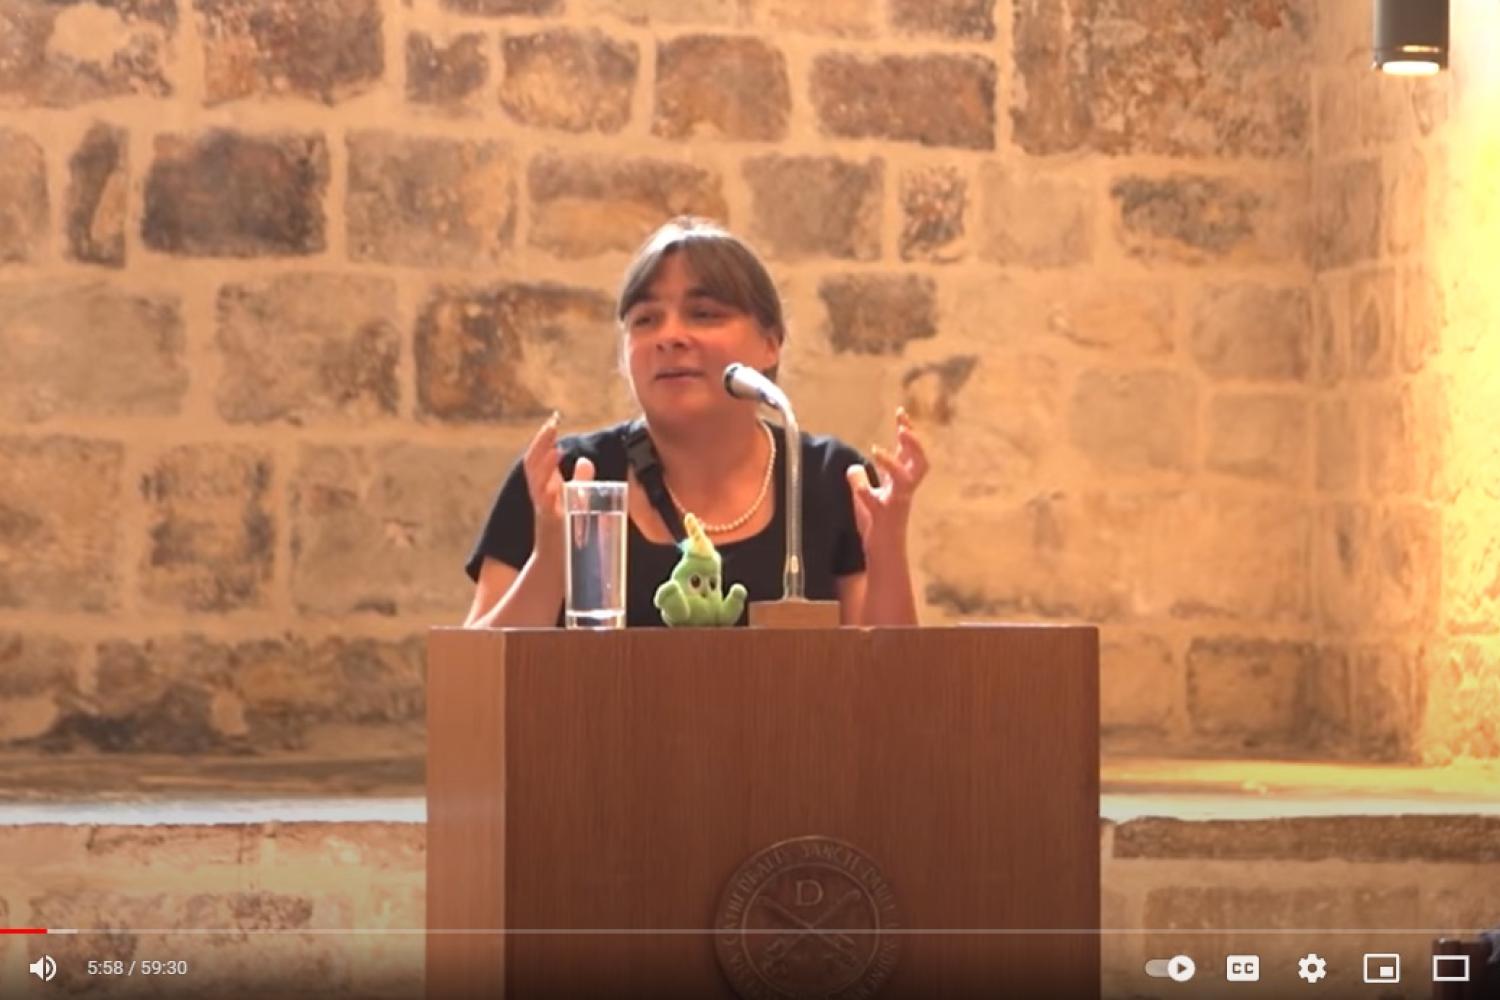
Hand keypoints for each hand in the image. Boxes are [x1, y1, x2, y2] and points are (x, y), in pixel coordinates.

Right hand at [523, 412, 594, 556]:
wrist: (554, 570)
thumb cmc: (566, 537)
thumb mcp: (574, 504)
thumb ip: (579, 482)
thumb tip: (584, 461)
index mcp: (544, 489)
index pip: (539, 458)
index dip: (543, 439)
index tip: (553, 420)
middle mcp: (540, 497)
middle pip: (533, 464)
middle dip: (541, 443)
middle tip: (552, 423)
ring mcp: (543, 510)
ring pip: (536, 481)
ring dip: (543, 461)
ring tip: (553, 442)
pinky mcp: (549, 524)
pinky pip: (544, 504)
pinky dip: (548, 490)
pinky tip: (555, 479)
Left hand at [845, 407, 927, 559]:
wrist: (881, 556)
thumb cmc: (876, 527)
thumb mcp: (865, 498)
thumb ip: (861, 480)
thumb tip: (853, 467)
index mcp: (900, 484)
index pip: (909, 453)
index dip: (908, 433)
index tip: (902, 413)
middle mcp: (903, 492)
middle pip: (920, 463)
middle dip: (914, 444)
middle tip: (904, 428)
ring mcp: (896, 505)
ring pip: (906, 482)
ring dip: (893, 465)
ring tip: (878, 451)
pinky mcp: (884, 520)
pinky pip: (879, 505)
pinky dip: (867, 493)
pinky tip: (858, 487)